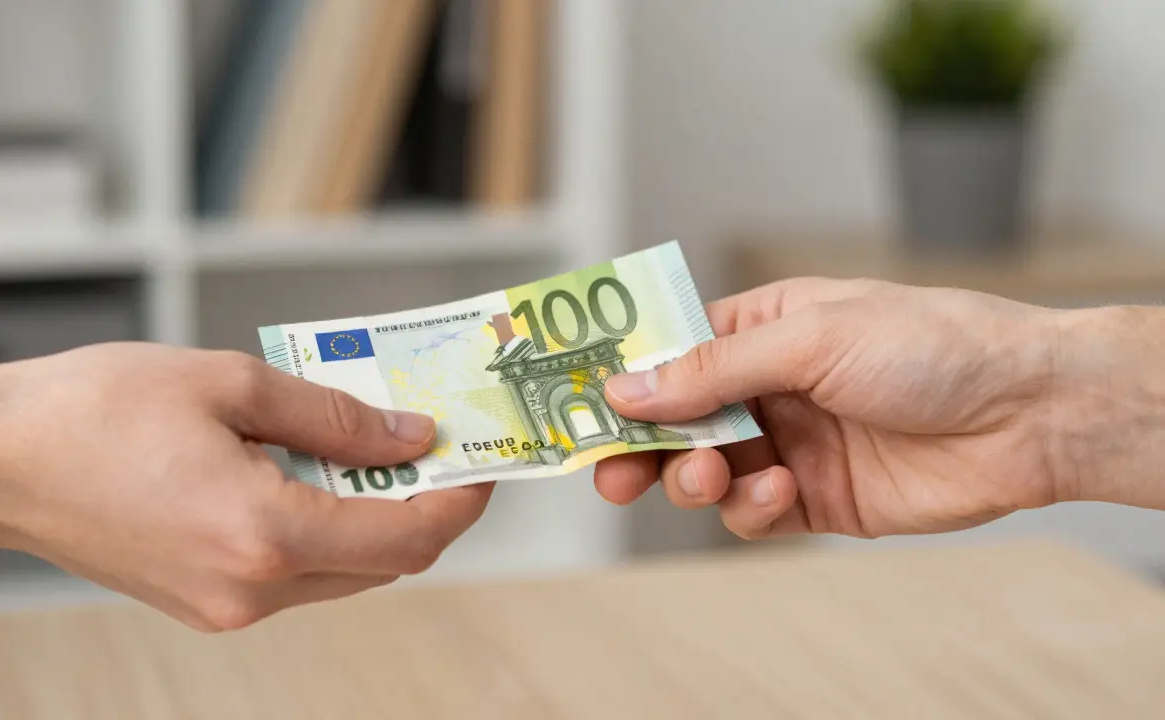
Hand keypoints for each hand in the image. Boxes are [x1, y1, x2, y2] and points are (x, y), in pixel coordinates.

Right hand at [0, 343, 489, 630]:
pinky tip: (313, 471)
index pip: (407, 538)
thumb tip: (409, 436)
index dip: (460, 502)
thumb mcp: (231, 384)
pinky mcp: (205, 603)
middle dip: (422, 503)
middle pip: (383, 561)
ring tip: (372, 445)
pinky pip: (295, 573)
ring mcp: (226, 607)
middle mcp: (252, 589)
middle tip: (435, 442)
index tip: (485, 463)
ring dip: (372, 514)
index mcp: (265, 534)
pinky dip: (324, 528)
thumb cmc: (93, 412)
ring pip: (342, 571)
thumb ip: (336, 416)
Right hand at [593, 277, 1070, 539]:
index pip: (670, 351)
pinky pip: (751, 513)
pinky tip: (777, 492)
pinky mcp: (814, 498)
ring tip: (710, 475)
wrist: (1026, 413)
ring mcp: (789, 442)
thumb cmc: (932, 345)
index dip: (622, 378)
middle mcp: (768, 385)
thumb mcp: (813, 338)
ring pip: (702, 471)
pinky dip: (749, 509)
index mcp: (763, 327)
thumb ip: (714, 369)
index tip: (575, 403)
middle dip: (639, 443)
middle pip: (674, 419)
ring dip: (693, 478)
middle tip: (610, 468)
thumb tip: (627, 387)